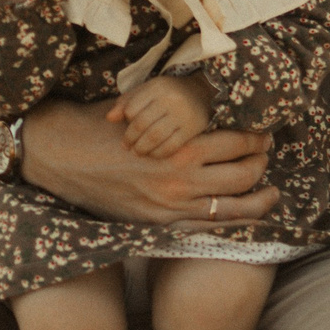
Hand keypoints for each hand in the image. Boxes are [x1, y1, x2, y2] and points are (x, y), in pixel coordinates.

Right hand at [19, 96, 277, 226]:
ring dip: (259, 199)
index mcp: (181, 144)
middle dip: (261, 164)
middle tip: (266, 155)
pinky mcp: (158, 222)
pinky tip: (246, 216)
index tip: (263, 133)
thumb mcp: (144, 108)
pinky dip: (233, 221)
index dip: (257, 138)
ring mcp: (170, 204)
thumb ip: (178, 114)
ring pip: (232, 207)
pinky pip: (207, 226)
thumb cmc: (101, 124)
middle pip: (244, 174)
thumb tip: (209, 103)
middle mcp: (181, 178)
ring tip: (271, 191)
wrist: (58, 154)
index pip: (238, 142)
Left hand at [112, 77, 211, 159]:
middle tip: (126, 146)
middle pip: (141, 124)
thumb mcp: (147, 90)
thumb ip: (126, 102)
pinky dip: (158, 153)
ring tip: (137, 151)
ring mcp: (183, 115)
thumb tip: (109, 118)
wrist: (202, 93)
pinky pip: (170, 146)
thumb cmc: (167, 93)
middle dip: (130, 138)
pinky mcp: (192, 129)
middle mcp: (171, 99)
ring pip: (154, 137)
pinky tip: (153, 153)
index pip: (132, 108)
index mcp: (157, 87)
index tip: (126, 125)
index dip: (125, 120)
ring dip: (141, 148)